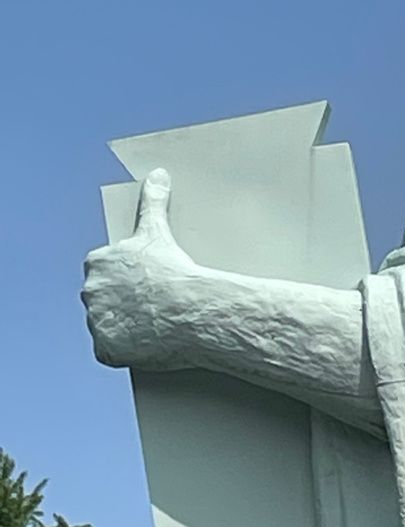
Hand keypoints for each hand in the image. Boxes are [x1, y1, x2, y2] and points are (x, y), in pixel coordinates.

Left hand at [82, 168, 196, 370]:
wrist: (192, 309)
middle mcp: (90, 291)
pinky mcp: (107, 349)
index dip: (128, 284)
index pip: (105, 276)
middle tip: (154, 308)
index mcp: (96, 263)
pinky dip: (126, 352)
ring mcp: (97, 322)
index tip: (148, 287)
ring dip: (125, 329)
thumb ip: (152, 200)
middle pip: (104, 302)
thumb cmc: (177, 271)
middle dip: (124, 306)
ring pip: (108, 327)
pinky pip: (112, 352)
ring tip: (155, 326)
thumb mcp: (159, 230)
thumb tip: (157, 174)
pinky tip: (148, 344)